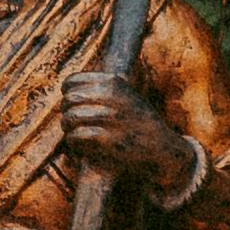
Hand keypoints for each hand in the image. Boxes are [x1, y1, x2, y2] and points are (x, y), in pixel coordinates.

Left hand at [59, 71, 194, 201]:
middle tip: (71, 122)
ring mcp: (110, 118)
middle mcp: (111, 97)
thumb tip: (69, 89)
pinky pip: (76, 136)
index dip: (67, 93)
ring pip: (70, 118)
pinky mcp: (107, 139)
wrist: (162, 148)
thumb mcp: (127, 95)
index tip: (72, 103)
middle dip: (66, 112)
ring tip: (73, 134)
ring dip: (68, 128)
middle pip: (69, 100)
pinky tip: (78, 145)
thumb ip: (103, 88)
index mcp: (114, 82)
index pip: (73, 81)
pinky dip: (73, 142)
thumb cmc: (141, 122)